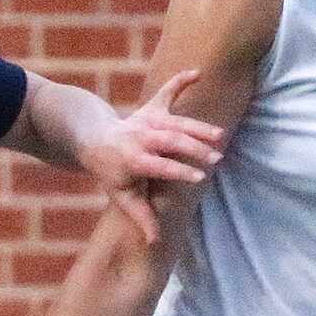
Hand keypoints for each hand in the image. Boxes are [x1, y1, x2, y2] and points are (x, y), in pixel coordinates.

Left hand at [76, 70, 223, 243]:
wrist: (94, 140)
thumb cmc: (112, 173)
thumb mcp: (122, 196)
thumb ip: (141, 216)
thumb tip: (154, 242)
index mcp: (133, 160)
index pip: (159, 166)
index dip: (179, 172)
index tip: (200, 179)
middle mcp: (140, 137)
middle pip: (170, 141)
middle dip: (194, 149)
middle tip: (217, 159)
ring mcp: (146, 119)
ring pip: (175, 121)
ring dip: (198, 127)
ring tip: (220, 136)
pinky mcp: (152, 107)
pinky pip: (167, 90)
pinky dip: (181, 80)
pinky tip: (198, 72)